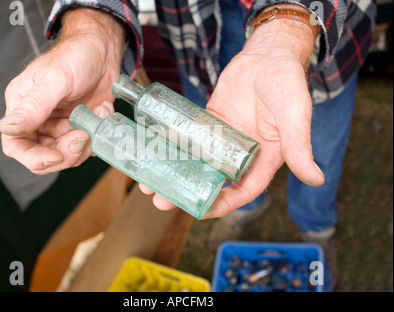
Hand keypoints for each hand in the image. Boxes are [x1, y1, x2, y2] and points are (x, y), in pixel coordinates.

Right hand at [0, 8, 124, 173]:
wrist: (103, 51)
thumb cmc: (75, 56)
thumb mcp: (55, 79)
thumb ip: (33, 106)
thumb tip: (7, 128)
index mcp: (22, 107)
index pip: (15, 145)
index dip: (33, 158)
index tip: (56, 157)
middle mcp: (39, 120)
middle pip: (44, 155)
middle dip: (66, 153)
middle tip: (83, 134)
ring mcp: (60, 126)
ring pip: (67, 154)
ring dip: (86, 142)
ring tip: (98, 114)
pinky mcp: (79, 127)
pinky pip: (86, 147)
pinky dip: (97, 137)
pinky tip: (102, 112)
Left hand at [140, 17, 324, 217]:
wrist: (268, 53)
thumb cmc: (287, 83)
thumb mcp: (294, 116)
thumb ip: (299, 147)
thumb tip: (316, 179)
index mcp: (263, 159)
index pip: (242, 191)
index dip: (221, 204)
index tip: (198, 211)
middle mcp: (241, 153)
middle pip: (212, 180)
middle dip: (187, 192)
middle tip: (161, 200)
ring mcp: (222, 138)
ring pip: (196, 162)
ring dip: (174, 173)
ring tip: (148, 183)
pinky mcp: (209, 122)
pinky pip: (189, 139)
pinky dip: (173, 148)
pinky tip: (154, 152)